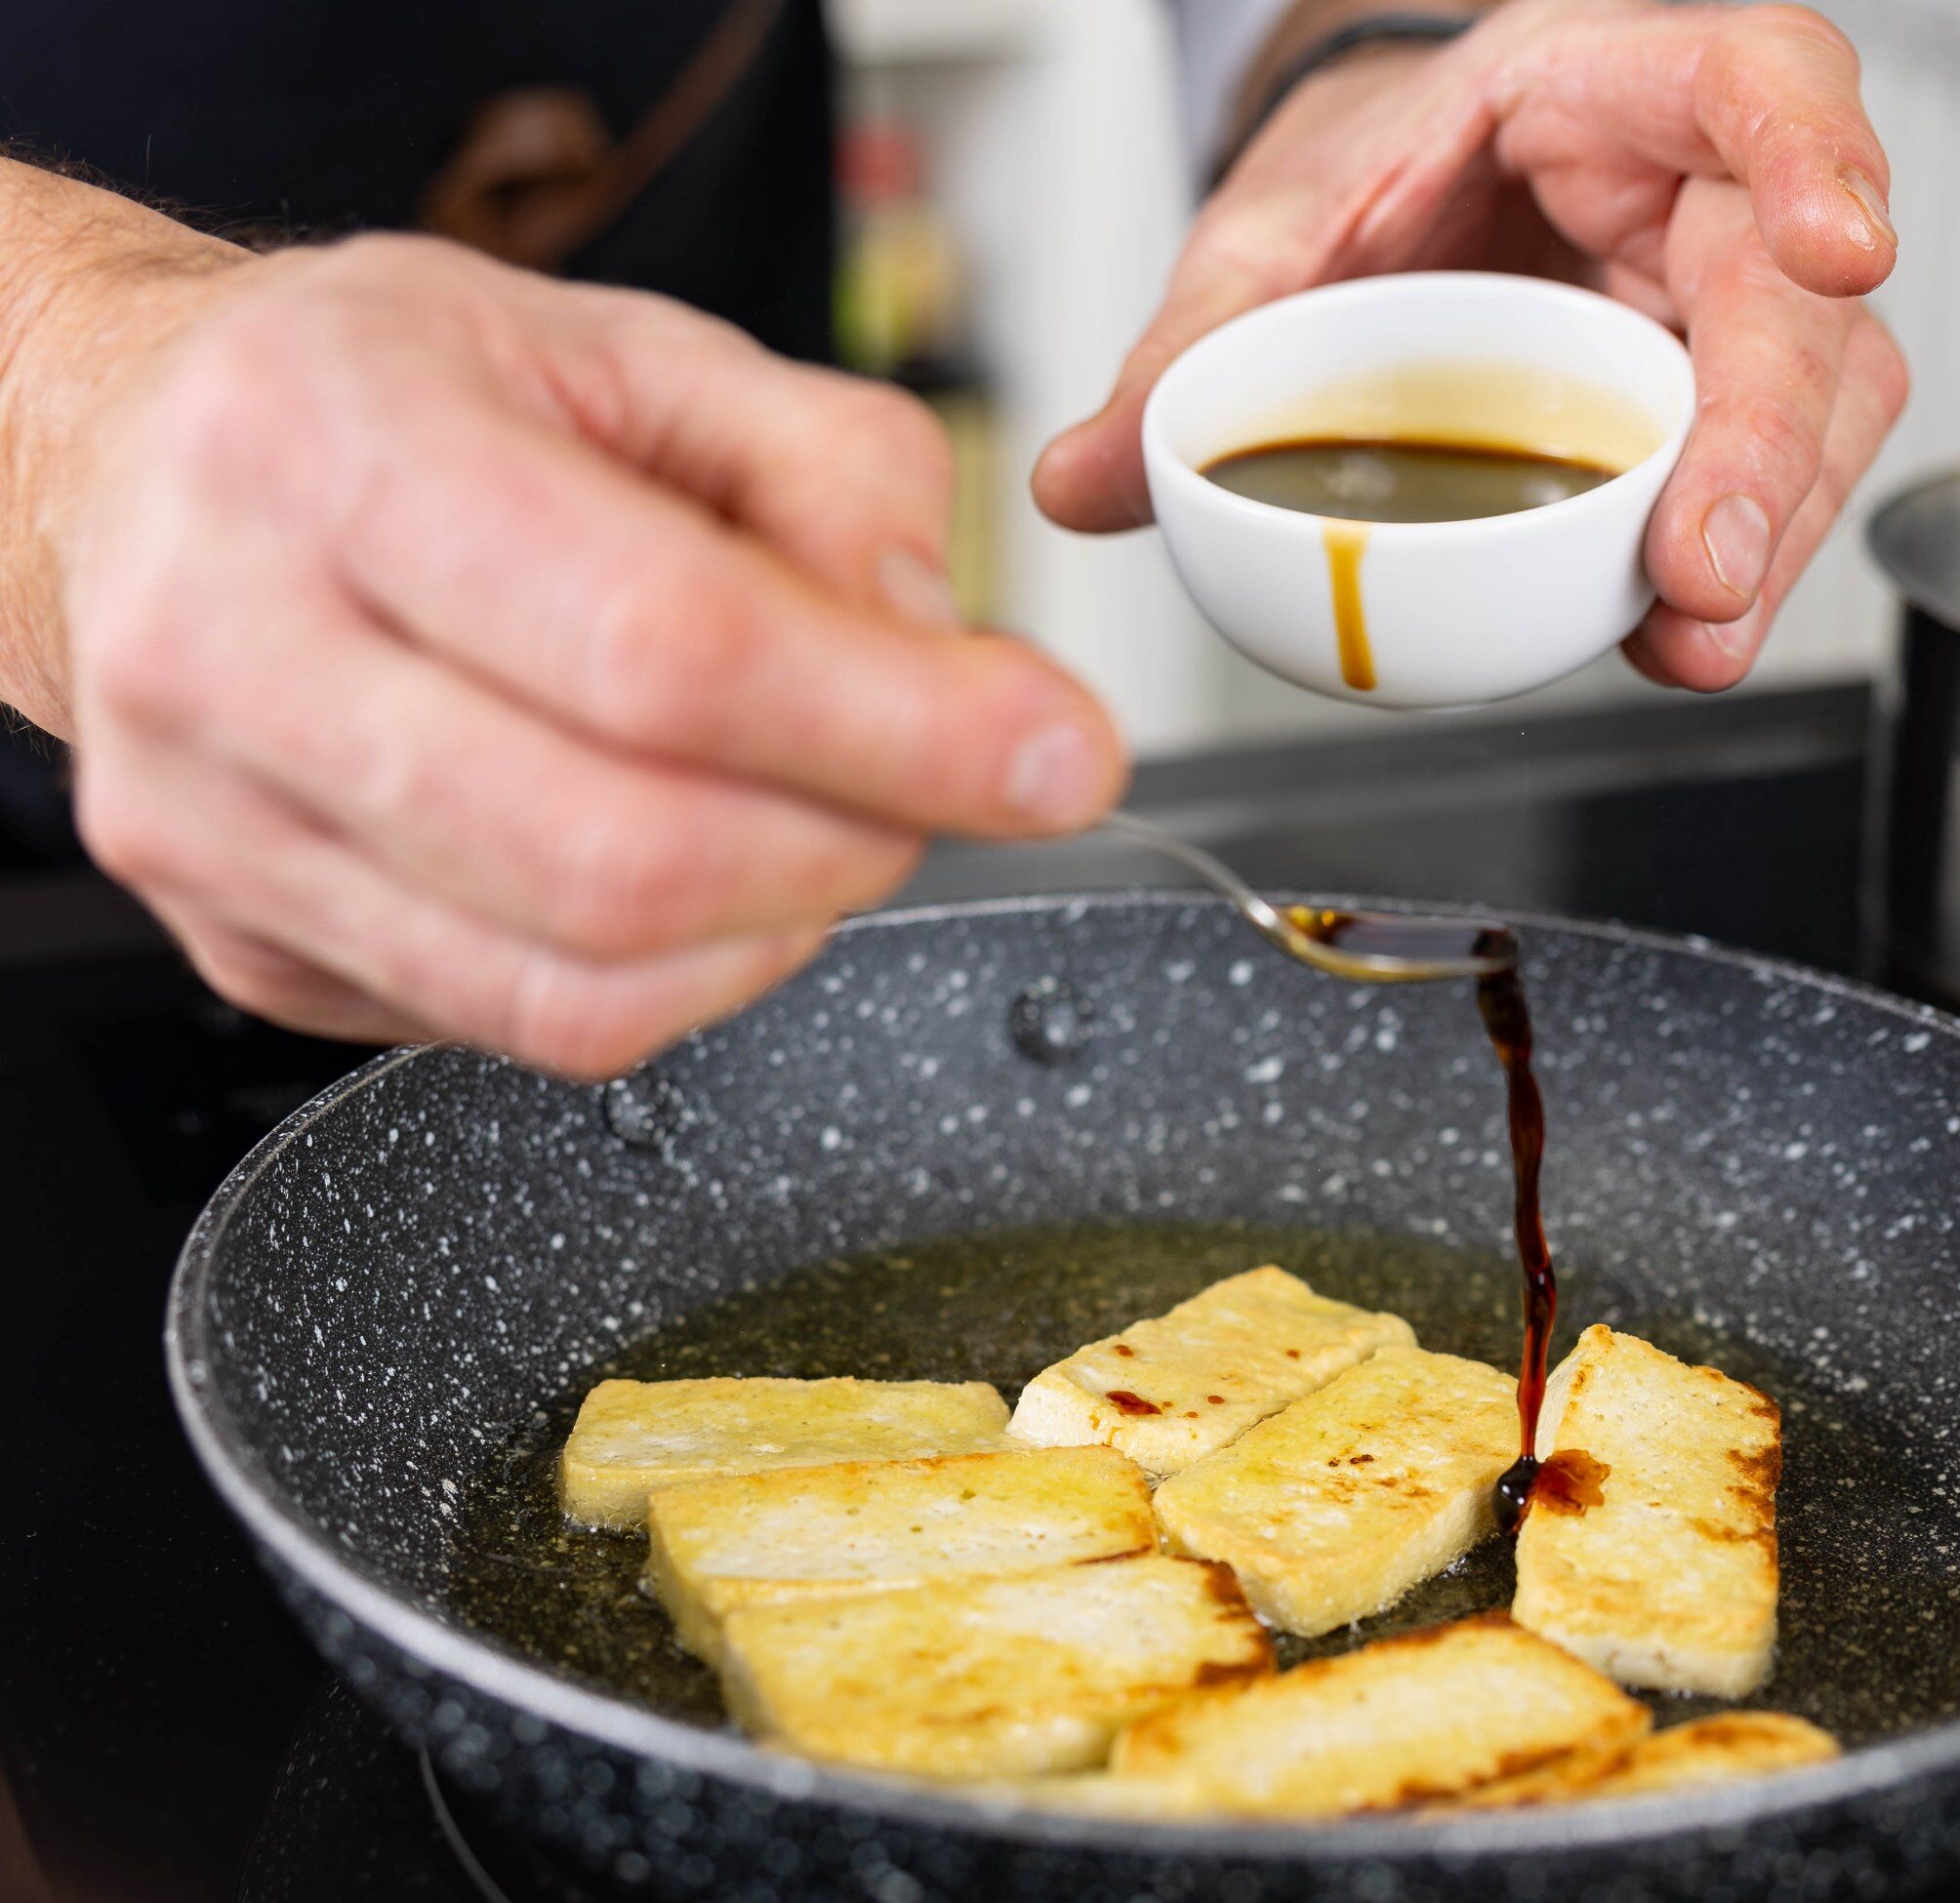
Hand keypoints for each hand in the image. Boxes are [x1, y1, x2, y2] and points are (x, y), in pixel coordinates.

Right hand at [10, 224, 1121, 1075]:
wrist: (138, 472)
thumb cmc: (394, 402)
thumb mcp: (639, 354)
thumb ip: (839, 473)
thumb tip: (943, 654)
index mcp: (335, 443)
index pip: (661, 644)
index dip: (896, 726)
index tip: (1054, 749)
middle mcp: (237, 646)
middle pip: (625, 854)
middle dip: (858, 844)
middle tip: (949, 783)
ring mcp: (219, 826)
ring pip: (578, 984)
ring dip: (782, 925)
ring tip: (827, 816)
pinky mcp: (248, 947)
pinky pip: (524, 1029)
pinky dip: (684, 979)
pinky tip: (713, 878)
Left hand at [1034, 0, 1907, 690]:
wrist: (1380, 215)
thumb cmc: (1357, 184)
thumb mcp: (1261, 247)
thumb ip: (1185, 359)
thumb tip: (1085, 482)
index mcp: (1591, 87)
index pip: (1757, 75)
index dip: (1816, 154)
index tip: (1838, 252)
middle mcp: (1686, 188)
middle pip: (1796, 292)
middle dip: (1771, 435)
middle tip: (1705, 565)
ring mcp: (1710, 302)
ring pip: (1818, 399)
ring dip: (1773, 527)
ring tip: (1692, 634)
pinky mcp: (1707, 400)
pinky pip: (1763, 476)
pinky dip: (1727, 565)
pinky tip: (1668, 635)